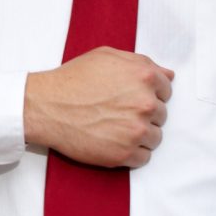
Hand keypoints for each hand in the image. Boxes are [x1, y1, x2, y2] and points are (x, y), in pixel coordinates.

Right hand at [24, 47, 172, 168]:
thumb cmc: (73, 79)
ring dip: (139, 135)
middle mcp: (145, 103)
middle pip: (161, 115)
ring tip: (115, 128)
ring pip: (155, 137)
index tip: (132, 98)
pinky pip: (143, 157)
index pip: (166, 90)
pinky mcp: (125, 153)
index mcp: (144, 76)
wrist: (47, 106)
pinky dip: (131, 153)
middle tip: (119, 112)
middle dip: (144, 114)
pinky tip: (113, 141)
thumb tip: (168, 75)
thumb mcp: (106, 57)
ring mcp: (136, 130)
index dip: (149, 93)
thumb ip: (141, 63)